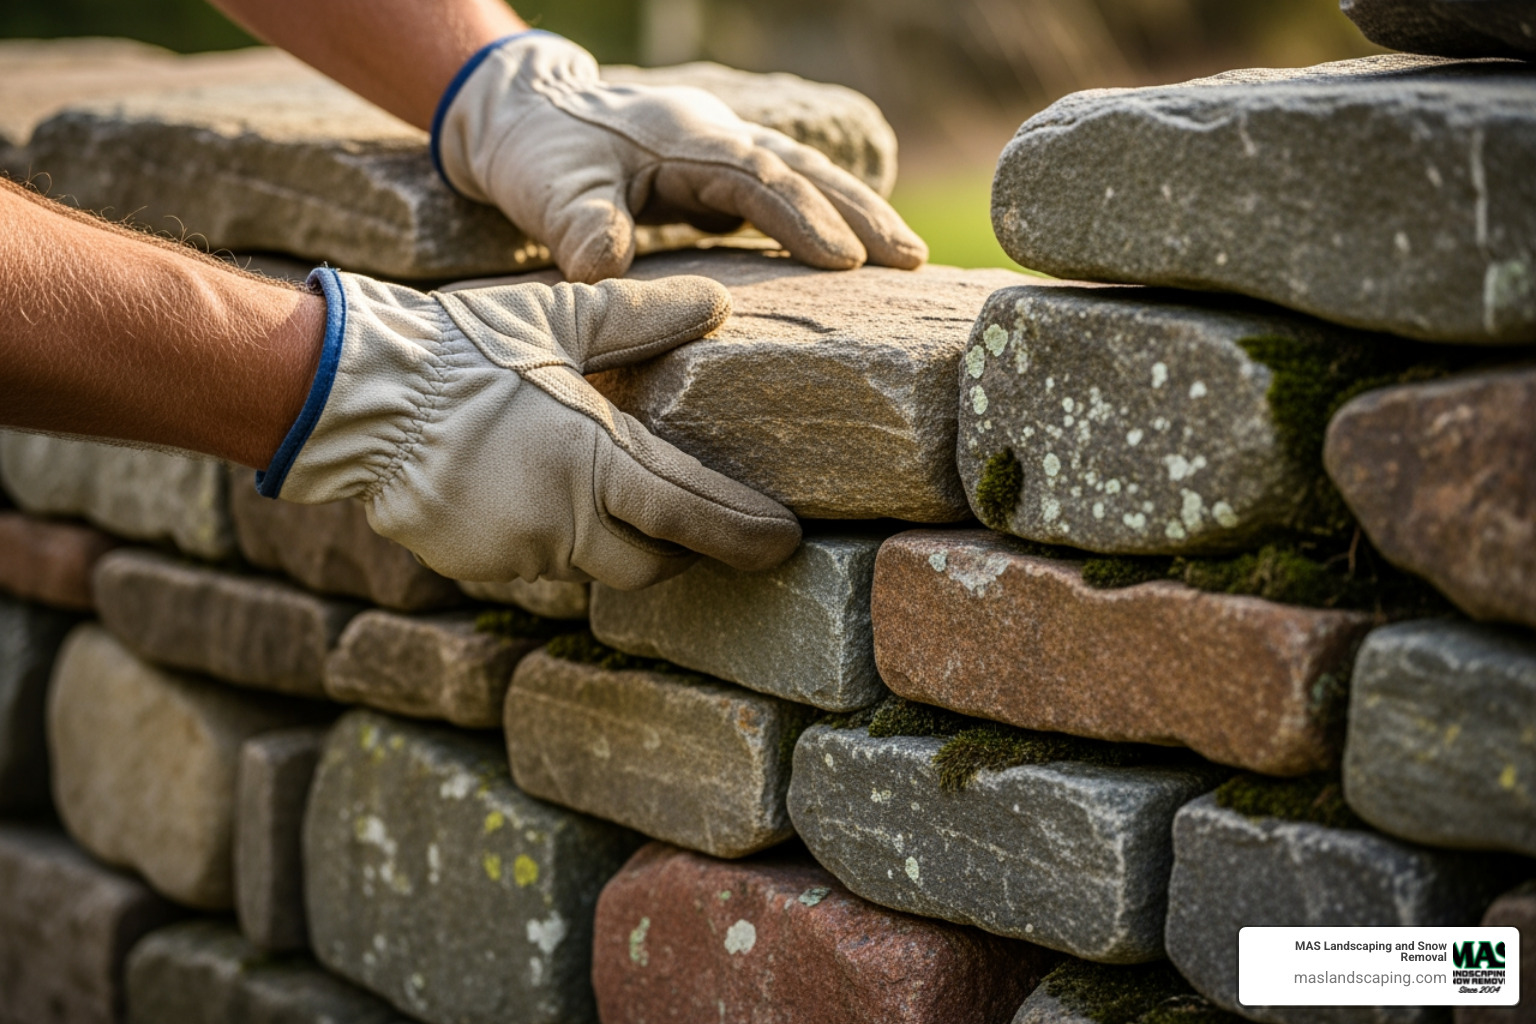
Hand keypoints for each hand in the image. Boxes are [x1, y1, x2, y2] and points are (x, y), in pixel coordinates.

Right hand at [258, 270, 800, 587]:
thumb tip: (715, 303)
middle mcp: (561, 521)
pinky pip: (538, 563)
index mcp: (591, 460)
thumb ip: (642, 317)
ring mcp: (515, 551)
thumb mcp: (559, 317)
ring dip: (615, 539)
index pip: (692, 514)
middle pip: (652, 564)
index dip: (745, 533)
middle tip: (710, 526)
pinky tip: (543, 500)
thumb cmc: (461, 349)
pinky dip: (556, 539)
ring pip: (593, 565)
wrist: (353, 395)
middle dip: (685, 548)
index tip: (786, 541)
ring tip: (618, 500)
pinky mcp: (476, 563)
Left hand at [432, 31, 927, 282]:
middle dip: (860, 212)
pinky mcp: (720, 174)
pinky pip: (785, 192)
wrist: (526, 115)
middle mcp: (715, 136)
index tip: (845, 260)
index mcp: (683, 137)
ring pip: (804, 176)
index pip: (756, 176)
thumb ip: (575, 225)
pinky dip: (823, 217)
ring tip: (907, 257)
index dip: (801, 217)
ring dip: (856, 212)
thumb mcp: (545, 188)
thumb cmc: (538, 153)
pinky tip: (853, 255)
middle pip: (802, 169)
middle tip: (913, 259)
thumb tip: (602, 271)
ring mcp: (723, 151)